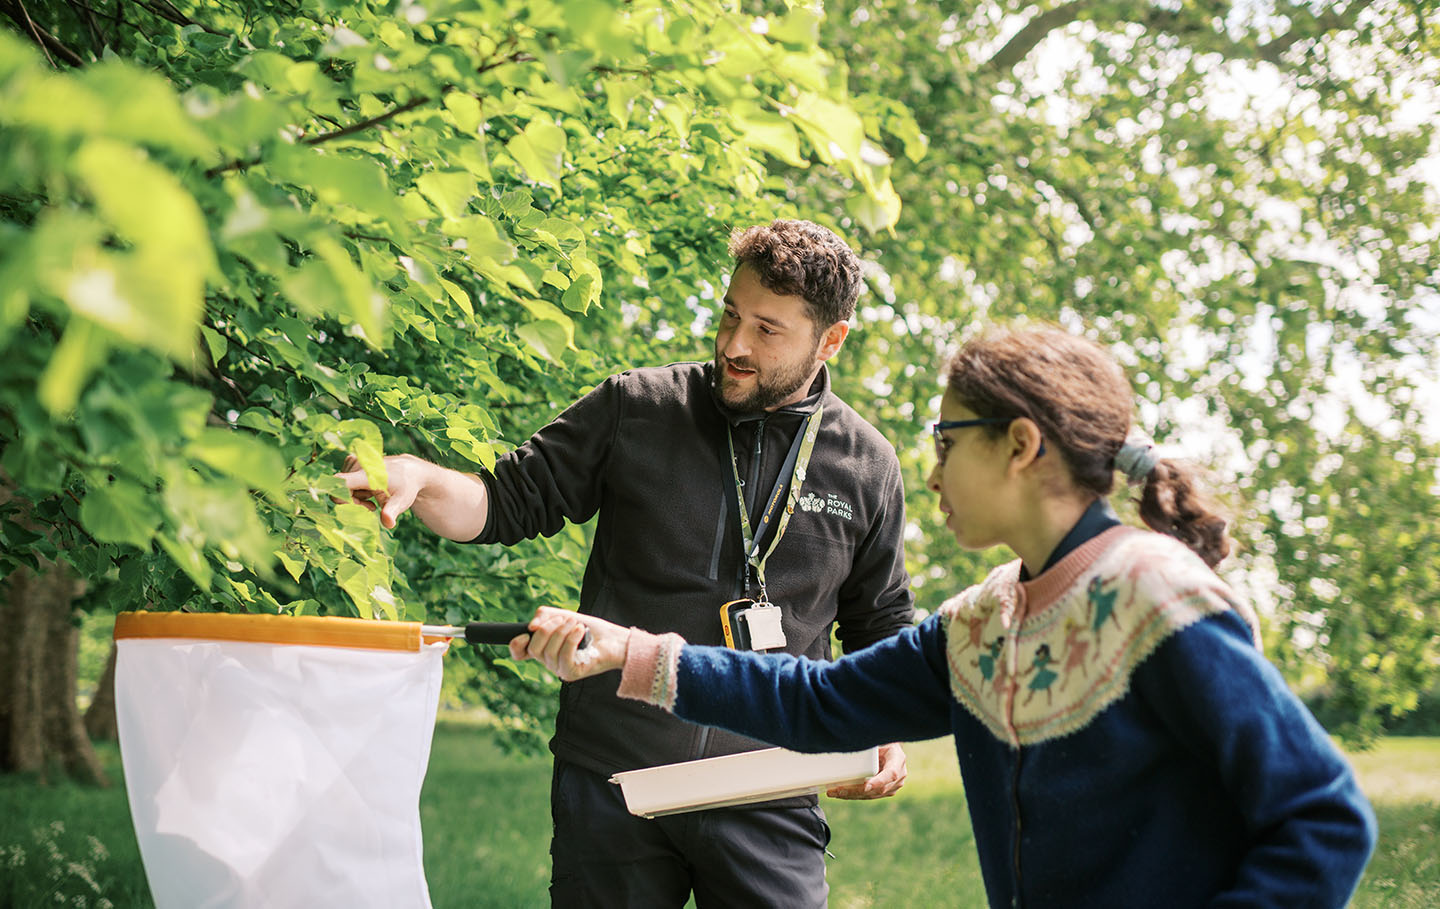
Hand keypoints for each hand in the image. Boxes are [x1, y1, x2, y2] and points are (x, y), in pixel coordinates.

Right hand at [336, 453, 430, 529]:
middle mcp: (358, 465)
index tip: (354, 504)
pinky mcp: (352, 461)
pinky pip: (345, 481)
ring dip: (355, 495)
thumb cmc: (405, 487)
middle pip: (342, 490)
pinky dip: (355, 488)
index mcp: (367, 474)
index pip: (341, 482)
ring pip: (342, 486)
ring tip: (373, 496)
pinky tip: (369, 491)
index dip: (339, 495)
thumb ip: (391, 512)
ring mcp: (354, 461)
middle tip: (371, 504)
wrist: (409, 470)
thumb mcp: (401, 501)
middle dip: (354, 501)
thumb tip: (388, 523)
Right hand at [508, 606, 628, 681]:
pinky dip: (572, 639)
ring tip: (578, 625)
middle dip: (548, 628)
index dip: (516, 644)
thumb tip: (531, 626)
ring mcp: (559, 669)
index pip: (519, 653)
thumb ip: (545, 616)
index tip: (528, 631)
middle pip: (533, 647)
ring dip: (563, 631)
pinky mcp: (572, 673)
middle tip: (567, 620)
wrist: (615, 640)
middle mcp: (548, 661)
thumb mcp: (564, 616)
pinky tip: (581, 632)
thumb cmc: (590, 629)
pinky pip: (563, 655)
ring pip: (548, 650)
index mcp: (544, 648)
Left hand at [826, 742, 906, 799]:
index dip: (878, 781)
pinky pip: (868, 795)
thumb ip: (867, 743)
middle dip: (856, 791)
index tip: (866, 786)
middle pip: (878, 789)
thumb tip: (847, 742)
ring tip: (834, 792)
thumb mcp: (877, 737)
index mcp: (898, 760)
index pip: (890, 774)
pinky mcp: (885, 791)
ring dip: (851, 795)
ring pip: (871, 795)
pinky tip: (840, 793)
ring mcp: (893, 786)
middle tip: (838, 790)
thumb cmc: (881, 739)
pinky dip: (854, 795)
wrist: (890, 746)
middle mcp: (899, 776)